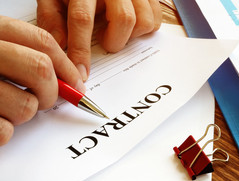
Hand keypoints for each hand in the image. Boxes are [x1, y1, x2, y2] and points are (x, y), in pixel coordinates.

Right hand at [0, 15, 84, 145]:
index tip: (77, 84)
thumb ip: (27, 58)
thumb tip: (72, 81)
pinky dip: (4, 133)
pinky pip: (4, 131)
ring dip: (23, 114)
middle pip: (40, 70)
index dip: (67, 66)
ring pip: (26, 106)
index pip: (42, 42)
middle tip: (45, 100)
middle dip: (52, 92)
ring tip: (5, 110)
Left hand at [36, 0, 161, 80]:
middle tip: (104, 41)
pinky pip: (155, 20)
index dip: (81, 50)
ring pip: (143, 21)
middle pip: (124, 18)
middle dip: (114, 40)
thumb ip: (52, 18)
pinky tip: (130, 26)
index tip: (81, 74)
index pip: (82, 19)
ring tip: (116, 30)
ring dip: (130, 35)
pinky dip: (145, 29)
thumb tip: (59, 46)